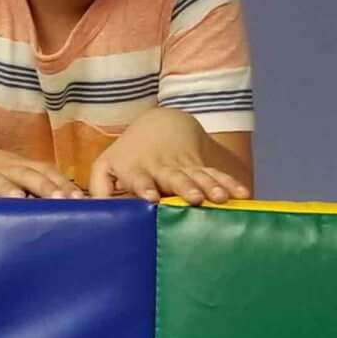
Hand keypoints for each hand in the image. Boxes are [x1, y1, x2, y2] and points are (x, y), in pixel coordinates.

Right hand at [0, 141, 82, 199]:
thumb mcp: (13, 173)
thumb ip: (36, 187)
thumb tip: (67, 206)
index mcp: (20, 167)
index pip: (47, 172)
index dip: (63, 184)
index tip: (80, 199)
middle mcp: (3, 169)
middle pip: (26, 175)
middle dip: (44, 187)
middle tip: (60, 199)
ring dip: (6, 188)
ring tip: (17, 197)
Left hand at [89, 109, 250, 204]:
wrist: (161, 125)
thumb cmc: (127, 156)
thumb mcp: (106, 167)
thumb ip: (99, 190)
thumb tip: (94, 212)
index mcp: (137, 169)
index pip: (140, 178)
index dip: (145, 186)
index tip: (151, 197)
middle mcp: (163, 168)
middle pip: (175, 177)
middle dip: (185, 187)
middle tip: (195, 199)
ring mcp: (184, 166)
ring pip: (199, 176)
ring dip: (211, 186)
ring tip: (221, 198)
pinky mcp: (201, 166)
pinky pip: (217, 174)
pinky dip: (230, 183)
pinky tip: (242, 195)